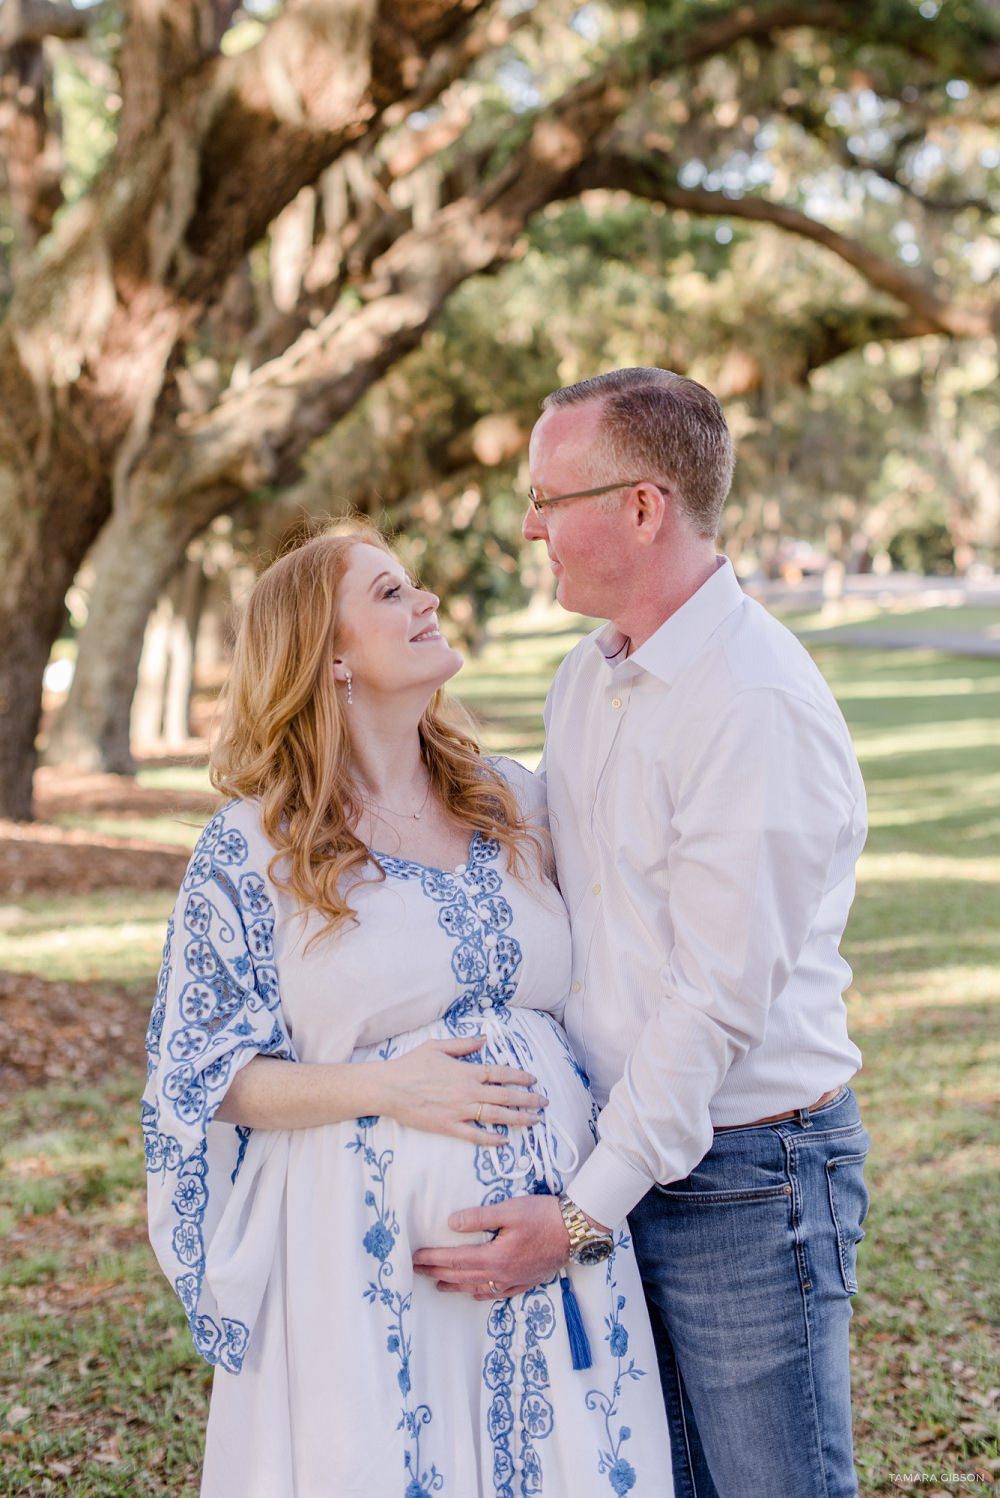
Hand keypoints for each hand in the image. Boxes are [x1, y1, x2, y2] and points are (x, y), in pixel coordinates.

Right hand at [379, 1034, 547, 1145]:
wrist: (389, 1088)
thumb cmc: (411, 1064)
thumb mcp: (437, 1046)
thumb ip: (464, 1043)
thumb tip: (484, 1039)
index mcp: (466, 1070)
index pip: (500, 1073)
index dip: (519, 1076)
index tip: (533, 1080)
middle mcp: (467, 1091)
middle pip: (505, 1096)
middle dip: (528, 1099)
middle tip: (544, 1102)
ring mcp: (459, 1111)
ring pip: (496, 1116)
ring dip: (518, 1118)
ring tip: (534, 1121)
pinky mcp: (448, 1127)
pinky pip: (474, 1135)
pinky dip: (491, 1138)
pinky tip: (504, 1140)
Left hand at [413, 1195, 570, 1298]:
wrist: (578, 1231)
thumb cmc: (545, 1216)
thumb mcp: (510, 1209)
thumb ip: (479, 1217)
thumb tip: (451, 1223)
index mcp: (496, 1257)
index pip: (456, 1259)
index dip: (434, 1258)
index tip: (415, 1257)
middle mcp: (502, 1274)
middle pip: (463, 1275)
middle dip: (437, 1272)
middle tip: (417, 1271)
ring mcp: (515, 1280)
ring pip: (478, 1288)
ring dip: (456, 1286)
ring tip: (439, 1285)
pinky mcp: (527, 1281)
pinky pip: (498, 1294)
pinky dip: (482, 1294)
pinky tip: (476, 1294)